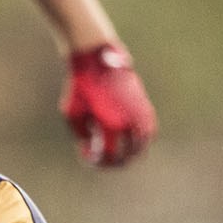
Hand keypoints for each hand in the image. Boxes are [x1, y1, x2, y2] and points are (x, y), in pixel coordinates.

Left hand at [60, 43, 156, 167]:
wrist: (96, 59)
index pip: (109, 156)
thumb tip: (92, 149)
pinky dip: (142, 139)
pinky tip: (130, 139)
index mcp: (109, 125)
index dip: (98, 162)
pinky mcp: (144, 104)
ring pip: (144, 144)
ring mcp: (139, 112)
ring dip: (132, 152)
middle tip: (105, 160)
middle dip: (116, 162)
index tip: (89, 156)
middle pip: (129, 155)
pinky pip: (150, 129)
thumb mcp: (72, 114)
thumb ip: (82, 135)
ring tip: (120, 152)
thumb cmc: (80, 86)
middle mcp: (128, 121)